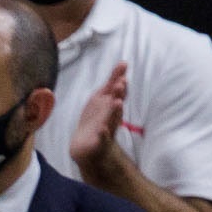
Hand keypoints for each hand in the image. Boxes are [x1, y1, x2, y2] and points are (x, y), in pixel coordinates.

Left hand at [69, 61, 129, 176]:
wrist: (88, 148)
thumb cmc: (97, 120)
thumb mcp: (103, 99)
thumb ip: (112, 83)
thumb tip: (123, 63)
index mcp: (111, 105)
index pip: (117, 92)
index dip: (120, 81)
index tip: (122, 70)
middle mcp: (112, 116)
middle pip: (116, 104)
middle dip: (119, 94)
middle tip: (121, 83)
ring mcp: (107, 130)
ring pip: (113, 120)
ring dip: (116, 111)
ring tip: (117, 102)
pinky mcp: (100, 144)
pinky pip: (103, 139)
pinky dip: (103, 135)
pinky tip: (103, 129)